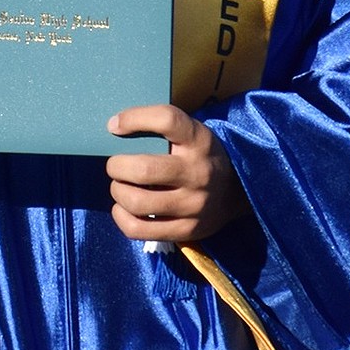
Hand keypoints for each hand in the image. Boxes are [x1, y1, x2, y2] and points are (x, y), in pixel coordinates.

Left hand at [106, 104, 248, 241]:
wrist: (236, 190)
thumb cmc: (199, 155)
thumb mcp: (191, 133)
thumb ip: (161, 128)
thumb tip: (113, 126)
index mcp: (199, 140)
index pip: (167, 120)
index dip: (134, 118)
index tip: (114, 125)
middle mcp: (198, 172)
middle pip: (144, 170)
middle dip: (117, 166)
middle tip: (115, 165)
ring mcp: (194, 205)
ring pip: (138, 202)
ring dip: (118, 192)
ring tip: (120, 186)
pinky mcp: (187, 231)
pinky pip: (139, 229)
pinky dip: (121, 217)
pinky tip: (122, 208)